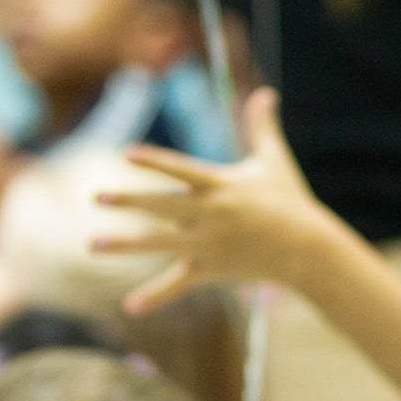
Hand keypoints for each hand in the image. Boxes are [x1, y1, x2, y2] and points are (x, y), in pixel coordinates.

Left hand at [98, 88, 350, 311]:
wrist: (308, 250)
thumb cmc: (291, 202)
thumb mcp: (275, 161)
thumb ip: (263, 126)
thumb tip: (266, 93)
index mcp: (221, 186)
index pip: (181, 170)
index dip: (155, 161)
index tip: (127, 155)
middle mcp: (210, 215)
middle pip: (162, 207)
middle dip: (129, 202)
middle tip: (96, 197)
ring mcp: (208, 244)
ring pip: (160, 245)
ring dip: (125, 246)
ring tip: (92, 244)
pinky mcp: (210, 269)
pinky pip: (178, 284)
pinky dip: (155, 297)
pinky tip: (130, 307)